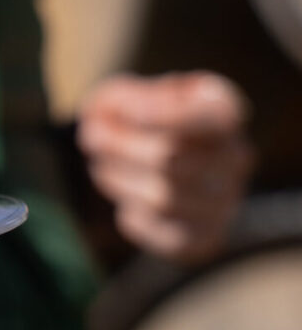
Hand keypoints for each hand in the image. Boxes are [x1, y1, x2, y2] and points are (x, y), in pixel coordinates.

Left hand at [76, 72, 254, 263]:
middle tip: (92, 137)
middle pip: (170, 156)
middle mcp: (236, 155)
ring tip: (102, 168)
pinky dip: (138, 221)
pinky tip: (128, 205)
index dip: (160, 113)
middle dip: (120, 147)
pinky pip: (170, 238)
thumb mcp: (130, 91)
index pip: (208, 114)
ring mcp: (228, 200)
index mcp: (223, 108)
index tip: (123, 110)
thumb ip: (128, 100)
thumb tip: (130, 118)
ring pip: (165, 199)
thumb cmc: (138, 114)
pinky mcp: (210, 237)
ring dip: (120, 183)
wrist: (153, 150)